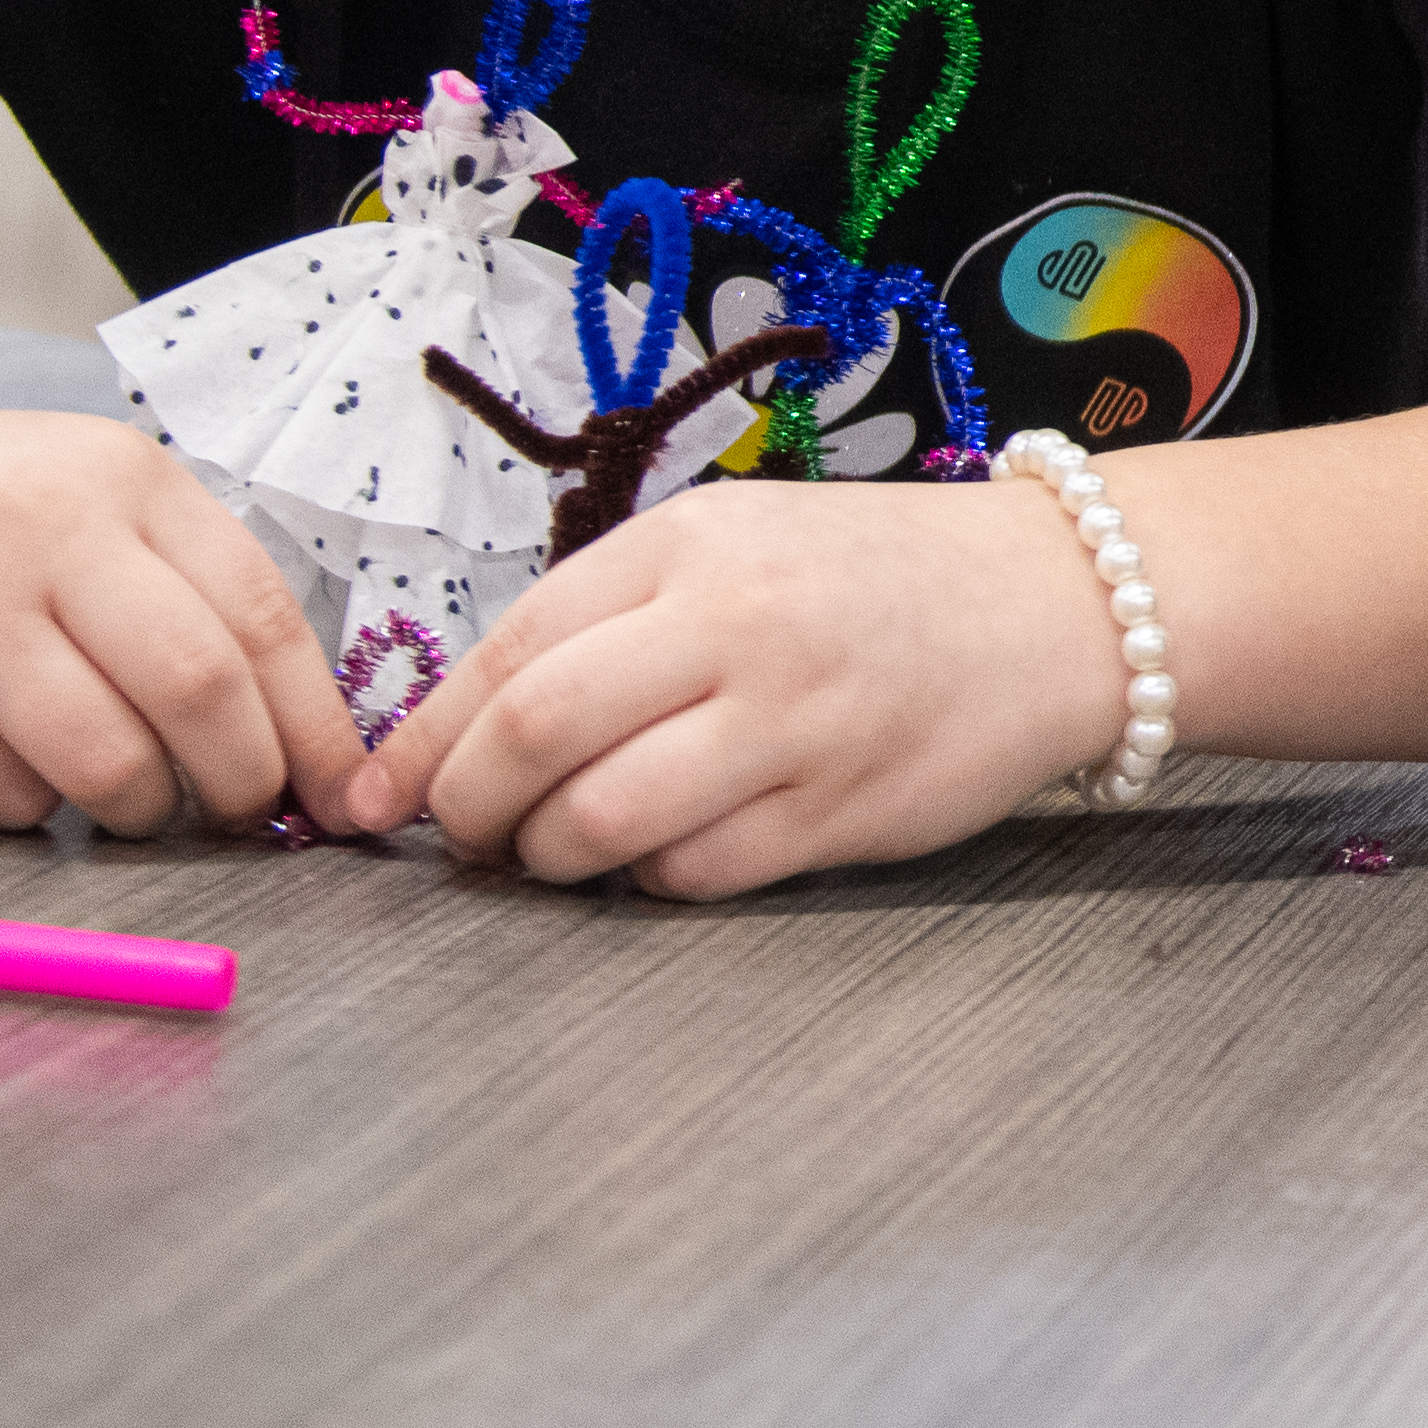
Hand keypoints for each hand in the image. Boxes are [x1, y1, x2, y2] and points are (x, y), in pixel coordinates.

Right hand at [0, 372, 370, 839]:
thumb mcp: (72, 498)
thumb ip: (176, 589)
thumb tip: (295, 735)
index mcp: (122, 480)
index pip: (262, 616)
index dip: (317, 725)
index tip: (346, 797)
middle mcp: (44, 533)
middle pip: (197, 691)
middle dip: (240, 783)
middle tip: (237, 818)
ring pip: (106, 761)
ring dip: (137, 811)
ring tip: (126, 802)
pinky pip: (4, 796)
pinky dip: (31, 809)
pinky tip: (7, 765)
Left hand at [353, 470, 1125, 897]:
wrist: (1055, 604)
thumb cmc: (871, 578)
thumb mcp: (734, 546)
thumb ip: (610, 620)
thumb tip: (459, 732)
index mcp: (691, 546)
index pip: (513, 649)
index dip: (424, 739)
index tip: (371, 796)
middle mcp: (738, 625)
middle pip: (537, 734)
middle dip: (467, 806)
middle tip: (459, 836)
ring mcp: (793, 722)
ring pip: (605, 821)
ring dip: (550, 856)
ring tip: (555, 850)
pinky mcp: (840, 809)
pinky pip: (694, 873)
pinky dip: (649, 881)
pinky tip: (659, 855)